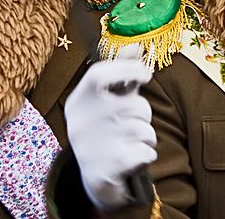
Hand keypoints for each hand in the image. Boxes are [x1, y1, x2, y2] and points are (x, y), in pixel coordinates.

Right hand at [64, 46, 155, 209]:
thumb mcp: (108, 100)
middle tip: (131, 122)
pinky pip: (147, 150)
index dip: (127, 69)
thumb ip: (122, 72)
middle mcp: (81, 122)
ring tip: (130, 141)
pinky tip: (133, 158)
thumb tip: (136, 45)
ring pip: (143, 128)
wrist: (95, 179)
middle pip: (131, 104)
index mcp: (77, 102)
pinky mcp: (109, 168)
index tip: (145, 74)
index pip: (98, 75)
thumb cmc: (106, 130)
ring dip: (146, 135)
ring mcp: (93, 146)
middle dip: (142, 113)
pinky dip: (147, 153)